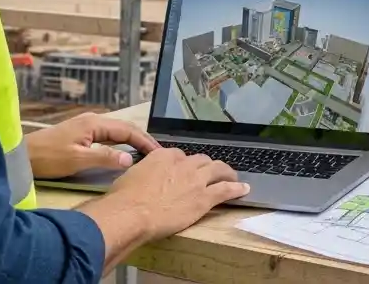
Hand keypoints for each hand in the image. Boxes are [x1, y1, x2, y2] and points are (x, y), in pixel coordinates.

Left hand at [25, 112, 160, 179]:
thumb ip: (105, 158)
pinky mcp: (79, 135)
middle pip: (124, 128)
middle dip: (142, 139)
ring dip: (131, 141)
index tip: (159, 153)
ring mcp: (85, 127)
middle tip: (157, 154)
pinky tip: (122, 153)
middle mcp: (92, 121)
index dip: (145, 141)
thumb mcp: (78, 160)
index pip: (128, 130)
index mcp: (94, 123)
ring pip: (116, 132)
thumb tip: (130, 160)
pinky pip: (107, 137)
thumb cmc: (48, 157)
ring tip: (145, 154)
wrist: (21, 156)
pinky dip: (119, 143)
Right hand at [103, 149, 250, 239]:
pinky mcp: (204, 198)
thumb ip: (144, 173)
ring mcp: (196, 180)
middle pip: (201, 161)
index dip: (184, 165)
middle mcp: (184, 163)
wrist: (132, 213)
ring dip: (226, 173)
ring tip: (232, 177)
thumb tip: (143, 177)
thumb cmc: (124, 198)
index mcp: (164, 156)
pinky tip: (244, 189)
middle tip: (209, 174)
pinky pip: (226, 190)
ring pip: (218, 170)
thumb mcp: (131, 176)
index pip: (180, 155)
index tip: (184, 172)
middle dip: (206, 167)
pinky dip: (237, 188)